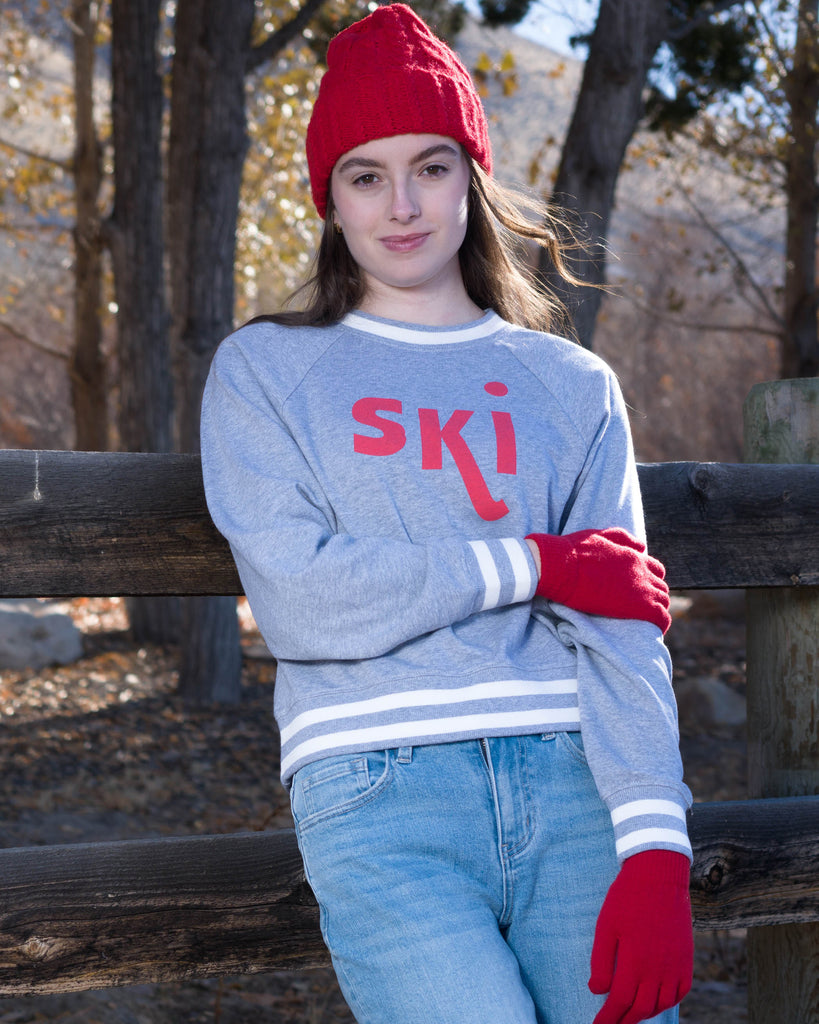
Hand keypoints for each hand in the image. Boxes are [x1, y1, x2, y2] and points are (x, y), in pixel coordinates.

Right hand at [525, 528, 670, 632]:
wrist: (560, 566)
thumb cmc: (573, 551)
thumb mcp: (600, 535)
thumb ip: (624, 539)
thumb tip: (642, 547)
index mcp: (633, 556)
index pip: (656, 570)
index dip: (649, 580)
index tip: (639, 590)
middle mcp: (641, 571)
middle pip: (661, 587)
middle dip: (654, 596)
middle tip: (640, 607)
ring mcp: (640, 589)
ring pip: (663, 602)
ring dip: (657, 609)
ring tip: (644, 619)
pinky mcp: (635, 606)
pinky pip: (660, 617)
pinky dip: (660, 623)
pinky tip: (653, 629)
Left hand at [589, 850, 692, 1023]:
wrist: (659, 876)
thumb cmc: (627, 899)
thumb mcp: (606, 926)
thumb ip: (602, 962)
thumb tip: (597, 991)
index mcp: (635, 962)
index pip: (619, 1002)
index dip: (607, 1018)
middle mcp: (658, 970)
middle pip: (640, 1009)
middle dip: (624, 1021)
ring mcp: (675, 966)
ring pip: (661, 1004)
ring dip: (644, 1014)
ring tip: (630, 1015)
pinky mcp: (686, 959)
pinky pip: (680, 992)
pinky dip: (667, 1003)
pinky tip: (656, 1002)